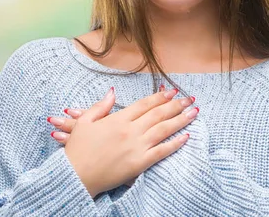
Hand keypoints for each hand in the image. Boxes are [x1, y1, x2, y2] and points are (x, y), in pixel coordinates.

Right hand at [47, 85, 198, 196]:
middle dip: (176, 105)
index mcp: (117, 119)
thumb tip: (112, 91)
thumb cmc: (77, 150)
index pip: (144, 104)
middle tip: (189, 99)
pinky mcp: (139, 163)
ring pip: (163, 130)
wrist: (74, 176)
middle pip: (158, 114)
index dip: (159, 96)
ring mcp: (136, 147)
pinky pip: (162, 151)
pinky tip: (186, 136)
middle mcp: (130, 131)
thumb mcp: (84, 122)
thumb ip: (100, 106)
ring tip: (194, 112)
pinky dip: (175, 143)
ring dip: (181, 120)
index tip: (172, 91)